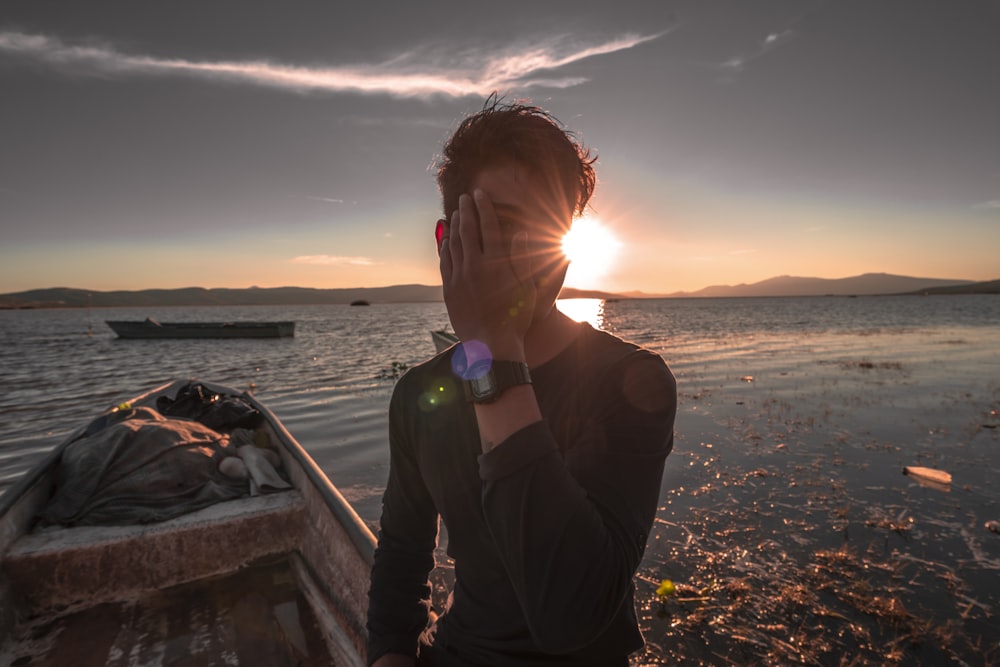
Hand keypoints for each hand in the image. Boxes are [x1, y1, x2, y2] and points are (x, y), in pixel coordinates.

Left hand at [439, 190, 536, 359]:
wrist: (491, 345)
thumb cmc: (515, 318)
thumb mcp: (527, 287)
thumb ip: (522, 258)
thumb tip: (521, 232)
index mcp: (496, 263)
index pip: (488, 226)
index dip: (484, 207)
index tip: (480, 194)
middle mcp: (475, 266)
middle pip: (468, 230)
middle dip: (466, 210)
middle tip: (465, 197)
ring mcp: (460, 277)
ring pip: (454, 244)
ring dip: (455, 226)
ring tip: (456, 213)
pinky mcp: (449, 290)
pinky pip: (444, 262)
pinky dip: (445, 247)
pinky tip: (446, 239)